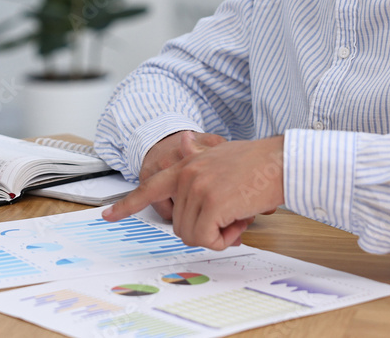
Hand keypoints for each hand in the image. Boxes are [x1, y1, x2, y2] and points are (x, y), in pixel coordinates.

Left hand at [105, 136, 284, 249]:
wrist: (281, 161)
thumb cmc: (257, 164)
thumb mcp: (220, 157)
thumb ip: (199, 161)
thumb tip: (185, 149)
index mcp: (185, 165)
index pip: (149, 187)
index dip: (127, 204)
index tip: (108, 216)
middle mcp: (186, 175)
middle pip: (180, 226)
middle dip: (206, 230)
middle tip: (231, 219)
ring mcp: (197, 188)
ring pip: (193, 236)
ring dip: (218, 235)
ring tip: (237, 215)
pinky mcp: (212, 203)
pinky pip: (207, 239)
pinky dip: (224, 239)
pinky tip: (239, 222)